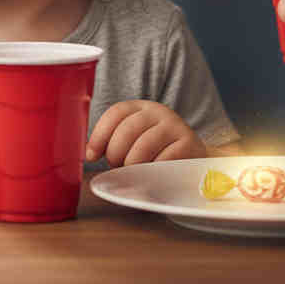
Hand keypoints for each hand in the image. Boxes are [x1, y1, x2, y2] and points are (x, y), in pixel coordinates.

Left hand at [85, 100, 206, 165]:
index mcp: (140, 107)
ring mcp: (175, 126)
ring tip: (134, 172)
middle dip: (115, 154)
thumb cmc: (157, 152)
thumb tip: (88, 155)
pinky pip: (163, 161)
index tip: (91, 156)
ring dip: (132, 165)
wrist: (196, 159)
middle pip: (127, 130)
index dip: (98, 135)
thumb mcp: (135, 140)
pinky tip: (152, 176)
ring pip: (143, 146)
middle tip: (118, 167)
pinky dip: (152, 173)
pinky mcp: (189, 144)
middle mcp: (158, 112)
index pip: (115, 113)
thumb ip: (113, 143)